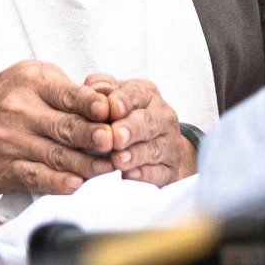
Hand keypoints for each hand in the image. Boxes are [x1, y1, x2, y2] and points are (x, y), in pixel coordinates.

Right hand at [0, 59, 112, 201]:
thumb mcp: (28, 79)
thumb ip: (65, 89)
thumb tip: (109, 102)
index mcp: (30, 82)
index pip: (68, 94)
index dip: (92, 104)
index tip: (111, 111)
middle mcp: (19, 110)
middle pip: (66, 126)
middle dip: (95, 136)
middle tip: (117, 142)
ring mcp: (11, 141)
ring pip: (57, 155)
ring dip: (87, 164)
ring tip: (110, 168)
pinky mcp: (5, 169)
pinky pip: (36, 177)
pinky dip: (58, 182)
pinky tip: (76, 185)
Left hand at [80, 73, 195, 185]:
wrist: (152, 144)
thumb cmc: (122, 116)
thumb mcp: (111, 96)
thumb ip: (101, 88)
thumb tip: (95, 88)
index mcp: (146, 93)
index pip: (135, 94)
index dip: (123, 101)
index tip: (112, 108)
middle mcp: (162, 116)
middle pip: (147, 122)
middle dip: (131, 129)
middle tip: (115, 137)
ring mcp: (169, 144)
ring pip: (153, 149)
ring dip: (135, 155)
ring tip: (118, 160)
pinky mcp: (169, 170)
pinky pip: (158, 173)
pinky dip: (143, 176)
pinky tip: (128, 176)